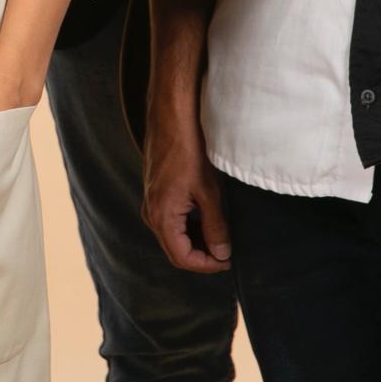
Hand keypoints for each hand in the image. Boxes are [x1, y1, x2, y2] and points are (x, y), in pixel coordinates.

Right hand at [141, 102, 230, 272]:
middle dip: (202, 256)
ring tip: (222, 235)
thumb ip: (215, 226)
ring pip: (174, 237)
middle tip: (228, 252)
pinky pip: (171, 221)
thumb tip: (222, 253)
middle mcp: (151, 213)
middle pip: (176, 251)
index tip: (228, 261)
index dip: (207, 265)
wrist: (171, 116)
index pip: (183, 258)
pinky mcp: (156, 193)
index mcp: (161, 216)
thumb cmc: (188, 150)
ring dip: (197, 242)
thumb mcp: (209, 191)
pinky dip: (189, 227)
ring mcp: (151, 202)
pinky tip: (208, 218)